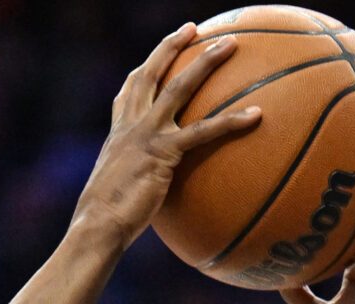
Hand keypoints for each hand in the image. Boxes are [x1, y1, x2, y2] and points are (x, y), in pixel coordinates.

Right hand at [73, 24, 263, 249]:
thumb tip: (149, 198)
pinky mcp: (164, 152)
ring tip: (231, 43)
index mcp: (119, 132)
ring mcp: (147, 134)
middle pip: (152, 73)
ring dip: (206, 62)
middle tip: (193, 28)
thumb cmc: (105, 221)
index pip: (131, 89)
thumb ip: (137, 183)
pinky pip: (204, 131)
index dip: (147, 67)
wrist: (97, 225)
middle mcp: (131, 125)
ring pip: (180, 87)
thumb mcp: (117, 193)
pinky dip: (232, 121)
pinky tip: (257, 115)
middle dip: (172, 46)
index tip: (161, 52)